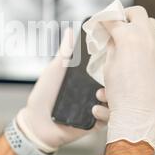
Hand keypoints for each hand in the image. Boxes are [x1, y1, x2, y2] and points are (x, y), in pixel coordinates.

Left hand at [16, 29, 109, 152]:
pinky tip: (94, 110)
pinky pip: (106, 120)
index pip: (107, 69)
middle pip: (115, 86)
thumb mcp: (55, 70)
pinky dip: (104, 115)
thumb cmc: (44, 93)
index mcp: (87, 79)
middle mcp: (94, 92)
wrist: (36, 121)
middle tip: (113, 77)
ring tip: (99, 95)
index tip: (118, 55)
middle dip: (117, 81)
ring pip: (114, 103)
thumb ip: (65, 53)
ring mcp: (96, 108)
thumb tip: (70, 30)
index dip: (114, 63)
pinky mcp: (94, 123)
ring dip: (111, 99)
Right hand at [100, 6, 154, 152]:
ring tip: (128, 34)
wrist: (138, 112)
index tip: (99, 22)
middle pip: (137, 13)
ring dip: (139, 25)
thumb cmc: (120, 92)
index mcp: (128, 37)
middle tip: (116, 23)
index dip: (103, 20)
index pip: (112, 20)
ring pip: (151, 24)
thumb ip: (111, 46)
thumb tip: (112, 37)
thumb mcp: (108, 65)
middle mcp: (146, 37)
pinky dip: (149, 38)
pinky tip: (140, 48)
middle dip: (124, 15)